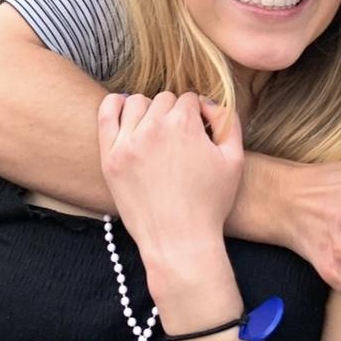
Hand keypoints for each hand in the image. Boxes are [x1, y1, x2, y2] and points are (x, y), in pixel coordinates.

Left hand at [98, 91, 242, 276]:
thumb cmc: (209, 204)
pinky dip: (114, 105)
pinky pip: (106, 115)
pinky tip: (123, 109)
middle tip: (178, 138)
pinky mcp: (110, 157)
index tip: (197, 130)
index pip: (188, 98)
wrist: (179, 242)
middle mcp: (154, 127)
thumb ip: (228, 122)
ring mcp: (128, 142)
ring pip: (136, 102)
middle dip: (173, 112)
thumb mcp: (234, 161)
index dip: (196, 113)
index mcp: (184, 124)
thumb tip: (207, 102)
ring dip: (148, 110)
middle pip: (164, 99)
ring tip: (155, 131)